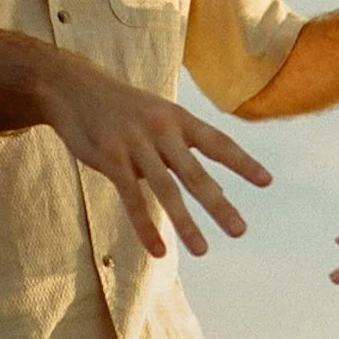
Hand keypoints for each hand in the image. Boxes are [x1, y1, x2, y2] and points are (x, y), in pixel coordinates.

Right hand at [39, 56, 271, 257]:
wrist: (72, 87)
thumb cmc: (123, 109)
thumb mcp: (158, 117)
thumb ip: (182, 149)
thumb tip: (213, 188)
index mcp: (178, 118)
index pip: (218, 142)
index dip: (242, 162)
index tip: (266, 182)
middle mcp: (161, 129)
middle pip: (196, 173)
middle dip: (219, 204)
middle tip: (240, 231)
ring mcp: (135, 143)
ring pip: (166, 189)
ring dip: (185, 223)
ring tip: (202, 250)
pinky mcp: (110, 158)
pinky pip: (132, 198)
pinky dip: (146, 227)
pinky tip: (159, 251)